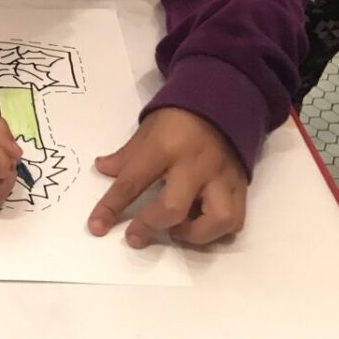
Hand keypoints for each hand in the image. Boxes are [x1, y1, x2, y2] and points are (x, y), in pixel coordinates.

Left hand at [88, 107, 247, 247]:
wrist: (221, 102)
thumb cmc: (177, 118)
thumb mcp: (146, 131)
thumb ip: (126, 156)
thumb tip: (102, 169)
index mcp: (164, 147)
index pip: (132, 182)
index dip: (111, 207)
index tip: (97, 227)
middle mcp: (194, 165)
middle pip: (173, 207)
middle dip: (151, 226)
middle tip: (135, 237)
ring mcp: (221, 177)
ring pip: (218, 219)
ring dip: (195, 235)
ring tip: (177, 231)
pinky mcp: (241, 185)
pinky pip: (236, 219)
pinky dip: (217, 231)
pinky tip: (200, 226)